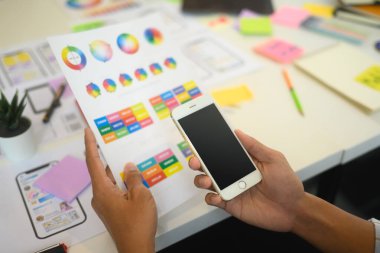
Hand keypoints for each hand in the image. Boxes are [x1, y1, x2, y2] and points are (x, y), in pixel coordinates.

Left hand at [84, 128, 156, 252]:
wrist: (136, 249)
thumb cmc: (137, 224)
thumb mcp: (140, 196)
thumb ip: (133, 178)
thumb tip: (128, 167)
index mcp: (103, 190)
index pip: (93, 162)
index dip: (90, 145)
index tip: (88, 131)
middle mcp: (100, 196)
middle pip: (101, 171)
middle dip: (108, 156)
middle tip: (114, 141)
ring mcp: (105, 204)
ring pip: (110, 181)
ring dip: (118, 171)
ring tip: (129, 157)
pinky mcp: (112, 210)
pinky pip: (115, 190)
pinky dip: (122, 182)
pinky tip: (134, 178)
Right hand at [189, 129, 304, 231]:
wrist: (293, 210)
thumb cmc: (286, 183)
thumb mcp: (274, 159)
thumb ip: (254, 146)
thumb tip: (237, 132)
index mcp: (242, 160)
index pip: (221, 150)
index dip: (208, 145)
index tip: (198, 138)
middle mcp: (232, 173)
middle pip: (208, 165)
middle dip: (197, 161)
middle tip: (195, 161)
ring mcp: (230, 188)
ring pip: (206, 182)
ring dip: (201, 179)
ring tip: (206, 180)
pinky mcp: (230, 204)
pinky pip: (213, 200)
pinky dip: (211, 198)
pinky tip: (218, 196)